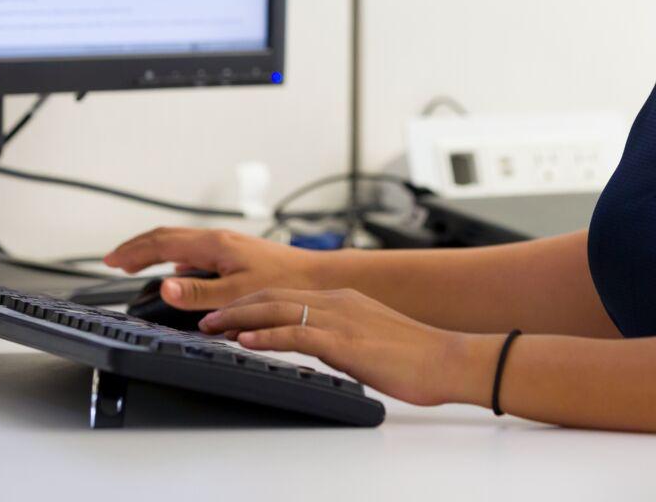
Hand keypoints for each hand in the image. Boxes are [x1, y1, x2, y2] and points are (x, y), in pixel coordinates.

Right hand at [101, 226, 322, 312]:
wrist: (318, 277)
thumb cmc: (284, 284)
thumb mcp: (236, 293)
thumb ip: (197, 292)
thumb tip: (163, 285)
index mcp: (213, 245)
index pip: (161, 243)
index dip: (132, 251)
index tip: (110, 260)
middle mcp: (218, 240)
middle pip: (167, 237)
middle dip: (137, 247)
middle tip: (114, 260)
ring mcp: (227, 246)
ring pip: (180, 243)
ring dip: (154, 252)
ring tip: (137, 264)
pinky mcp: (236, 254)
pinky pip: (195, 252)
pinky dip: (175, 259)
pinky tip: (178, 273)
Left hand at [199, 286, 497, 408]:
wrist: (449, 359)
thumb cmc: (416, 355)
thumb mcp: (370, 339)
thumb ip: (342, 337)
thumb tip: (320, 347)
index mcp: (343, 299)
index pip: (285, 295)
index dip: (251, 302)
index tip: (226, 312)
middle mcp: (337, 301)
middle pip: (272, 296)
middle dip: (235, 305)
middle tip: (206, 317)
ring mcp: (340, 319)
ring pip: (277, 310)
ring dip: (240, 318)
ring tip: (212, 327)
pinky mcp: (345, 342)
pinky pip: (297, 334)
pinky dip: (267, 336)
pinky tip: (246, 341)